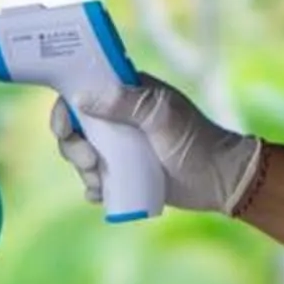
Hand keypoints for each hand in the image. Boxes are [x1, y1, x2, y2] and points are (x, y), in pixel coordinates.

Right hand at [47, 73, 265, 214]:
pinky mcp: (123, 174)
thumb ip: (126, 102)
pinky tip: (101, 193)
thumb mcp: (162, 115)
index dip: (66, 107)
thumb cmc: (194, 140)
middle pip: (75, 127)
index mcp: (126, 94)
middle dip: (73, 146)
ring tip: (99, 179)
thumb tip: (82, 97)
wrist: (218, 179)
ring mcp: (119, 147)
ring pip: (81, 155)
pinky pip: (95, 180)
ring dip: (82, 169)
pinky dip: (93, 188)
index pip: (82, 91)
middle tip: (91, 161)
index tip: (65, 127)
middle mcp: (118, 119)